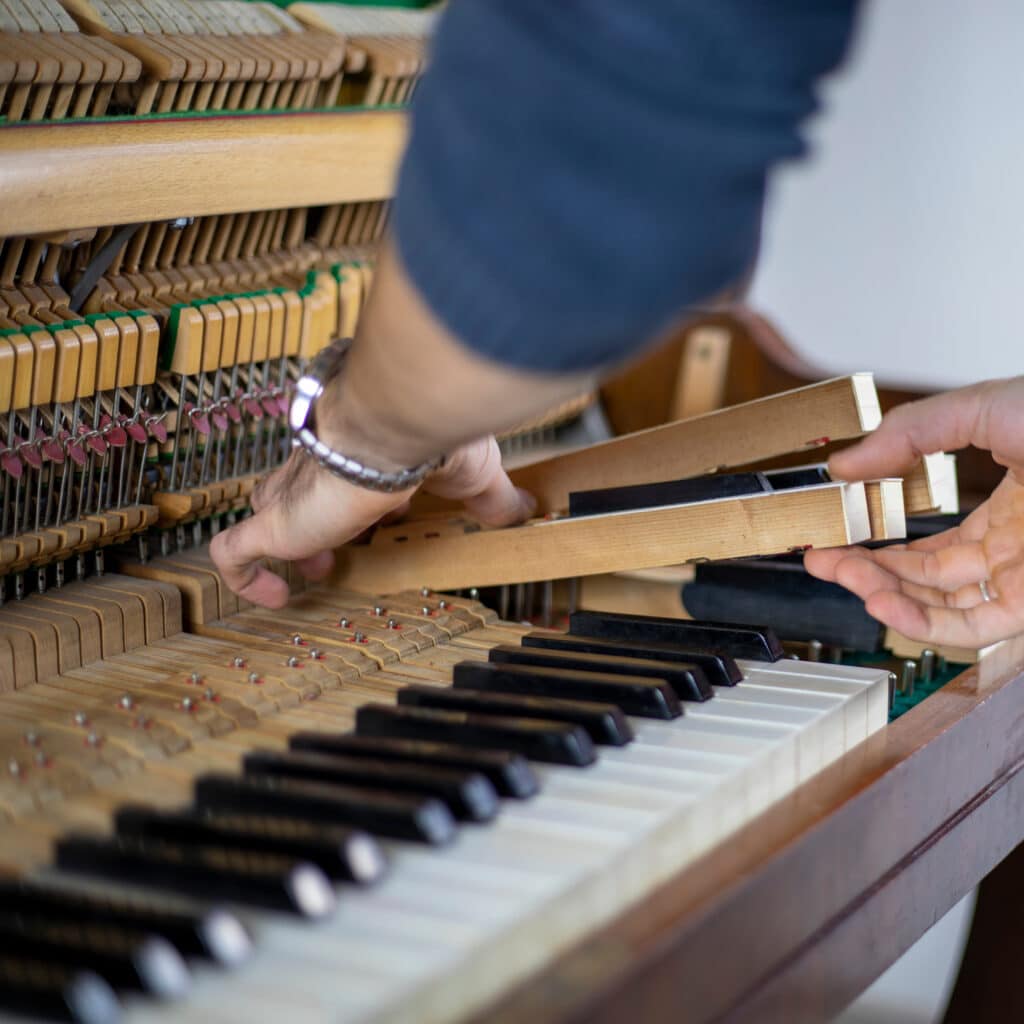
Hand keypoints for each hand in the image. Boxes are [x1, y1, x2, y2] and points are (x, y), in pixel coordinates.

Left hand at [210, 436, 534, 607]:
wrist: (396, 422)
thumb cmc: (432, 436)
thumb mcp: (477, 475)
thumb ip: (494, 497)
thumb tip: (527, 510)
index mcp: (364, 454)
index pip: (349, 470)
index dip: (360, 497)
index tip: (385, 520)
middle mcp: (322, 469)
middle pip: (297, 489)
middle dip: (313, 519)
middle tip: (333, 552)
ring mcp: (294, 497)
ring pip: (264, 514)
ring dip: (284, 546)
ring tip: (311, 574)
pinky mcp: (277, 523)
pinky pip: (234, 553)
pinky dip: (245, 577)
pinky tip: (274, 597)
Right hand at [805, 377, 1023, 646]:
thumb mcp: (981, 408)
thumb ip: (909, 432)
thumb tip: (845, 463)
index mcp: (1004, 509)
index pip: (928, 547)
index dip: (876, 546)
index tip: (834, 538)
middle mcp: (1012, 552)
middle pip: (923, 581)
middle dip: (866, 572)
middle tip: (823, 560)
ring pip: (940, 607)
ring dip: (883, 596)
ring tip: (842, 574)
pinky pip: (972, 628)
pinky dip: (921, 622)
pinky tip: (882, 602)